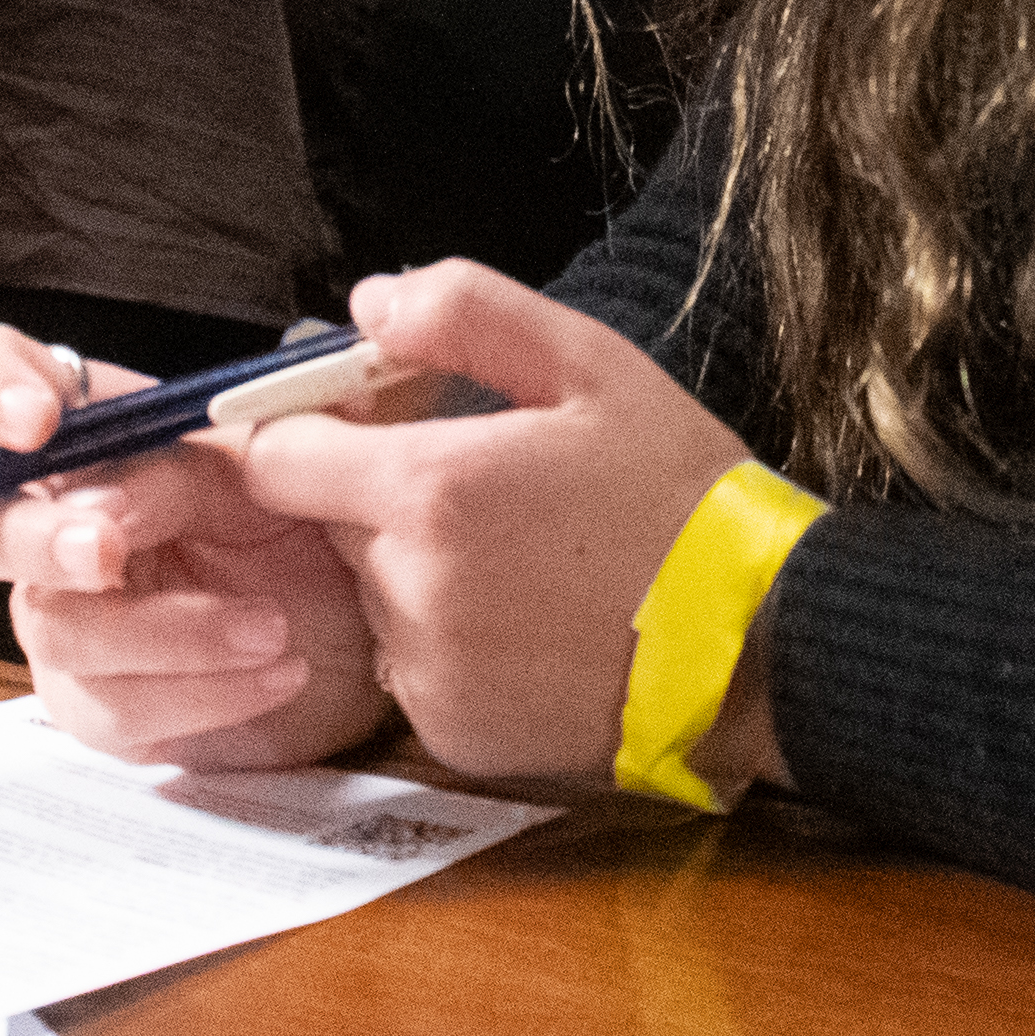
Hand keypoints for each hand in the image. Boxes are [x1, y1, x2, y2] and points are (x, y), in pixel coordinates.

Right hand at [0, 317, 389, 771]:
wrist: (368, 631)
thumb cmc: (313, 526)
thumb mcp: (281, 465)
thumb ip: (202, 455)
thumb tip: (108, 495)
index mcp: (97, 432)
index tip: (36, 420)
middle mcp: (59, 522)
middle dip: (39, 540)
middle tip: (105, 551)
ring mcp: (69, 619)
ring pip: (58, 629)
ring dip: (172, 631)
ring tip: (273, 627)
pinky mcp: (103, 706)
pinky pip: (116, 708)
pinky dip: (205, 692)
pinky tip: (279, 672)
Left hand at [226, 259, 773, 793]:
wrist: (759, 644)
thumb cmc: (681, 497)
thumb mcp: (591, 367)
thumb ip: (466, 314)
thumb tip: (369, 303)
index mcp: (430, 489)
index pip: (275, 458)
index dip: (308, 432)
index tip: (361, 426)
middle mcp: (409, 588)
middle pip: (330, 525)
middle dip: (383, 500)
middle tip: (491, 493)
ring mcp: (425, 670)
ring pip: (374, 597)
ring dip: (419, 574)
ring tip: (526, 564)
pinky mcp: (449, 732)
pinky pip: (412, 667)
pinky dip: (451, 644)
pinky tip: (532, 626)